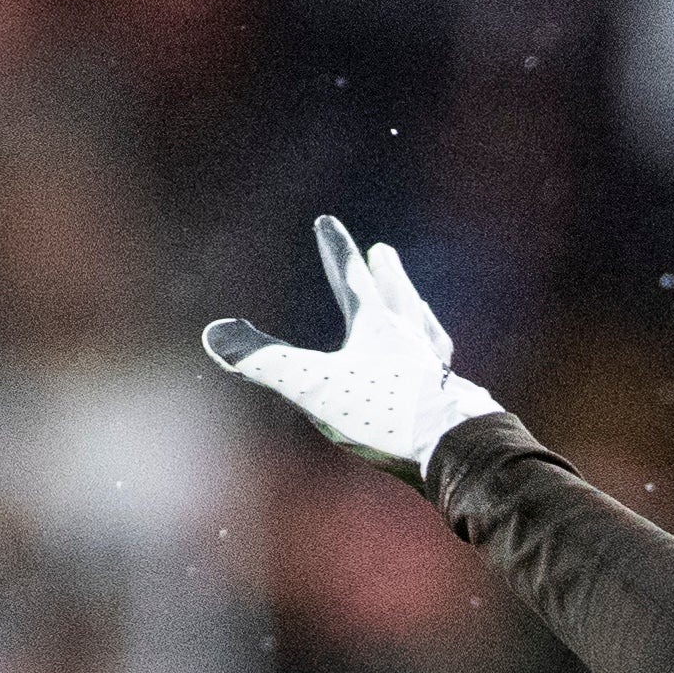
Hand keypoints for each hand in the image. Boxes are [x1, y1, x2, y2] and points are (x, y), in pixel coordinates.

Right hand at [205, 215, 497, 480]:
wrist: (459, 450)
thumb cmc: (385, 414)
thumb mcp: (315, 386)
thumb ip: (266, 361)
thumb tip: (214, 333)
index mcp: (379, 330)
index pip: (353, 279)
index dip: (338, 251)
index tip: (328, 222)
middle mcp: (414, 343)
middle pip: (399, 298)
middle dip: (387, 275)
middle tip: (385, 252)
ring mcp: (440, 373)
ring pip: (428, 331)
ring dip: (417, 312)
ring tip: (420, 306)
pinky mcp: (459, 404)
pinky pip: (447, 372)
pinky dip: (440, 363)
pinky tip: (445, 376)